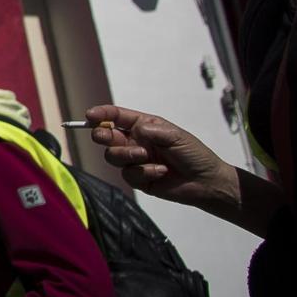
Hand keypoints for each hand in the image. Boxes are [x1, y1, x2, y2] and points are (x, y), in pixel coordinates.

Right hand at [80, 103, 238, 211]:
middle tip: (105, 136)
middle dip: (102, 135)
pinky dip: (144, 172)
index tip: (90, 115)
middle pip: (106, 136)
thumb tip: (134, 132)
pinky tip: (160, 172)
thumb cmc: (194, 154)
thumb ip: (152, 131)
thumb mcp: (176, 136)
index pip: (117, 117)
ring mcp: (135, 161)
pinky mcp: (138, 179)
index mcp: (143, 127)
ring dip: (127, 155)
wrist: (206, 182)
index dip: (102, 114)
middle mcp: (135, 142)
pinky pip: (128, 174)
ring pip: (113, 156)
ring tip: (146, 157)